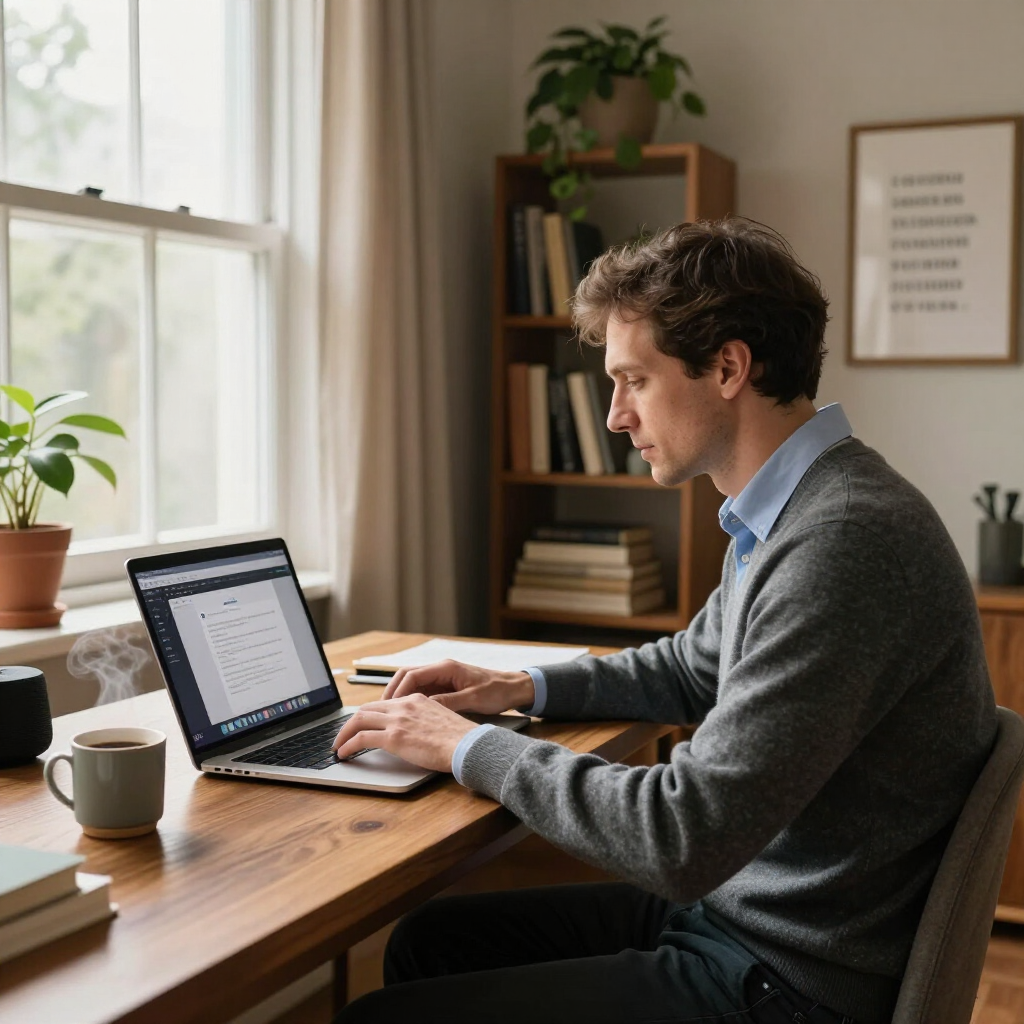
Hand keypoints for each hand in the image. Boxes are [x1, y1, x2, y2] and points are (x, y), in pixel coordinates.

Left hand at [331, 693, 478, 772]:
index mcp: (416, 700)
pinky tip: (343, 753)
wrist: (467, 744)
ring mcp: (398, 720)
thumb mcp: (441, 720)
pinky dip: (348, 745)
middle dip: (352, 722)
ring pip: (359, 720)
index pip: (385, 703)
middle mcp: (404, 705)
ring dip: (344, 733)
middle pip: (367, 708)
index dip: (370, 714)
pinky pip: (361, 738)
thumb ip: (424, 721)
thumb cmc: (460, 738)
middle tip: (344, 734)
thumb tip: (415, 733)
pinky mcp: (393, 737)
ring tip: (338, 745)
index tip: (362, 724)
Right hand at [382, 659, 534, 714]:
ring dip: (399, 697)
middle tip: (381, 710)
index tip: (388, 706)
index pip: (412, 675)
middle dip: (392, 692)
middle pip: (407, 676)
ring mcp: (442, 677)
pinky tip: (406, 715)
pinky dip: (411, 701)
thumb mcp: (473, 699)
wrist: (513, 688)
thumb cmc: (497, 691)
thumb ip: (449, 702)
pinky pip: (422, 692)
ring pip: (412, 684)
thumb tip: (426, 707)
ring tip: (389, 715)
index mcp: (446, 668)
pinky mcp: (445, 686)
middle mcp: (441, 669)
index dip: (397, 691)